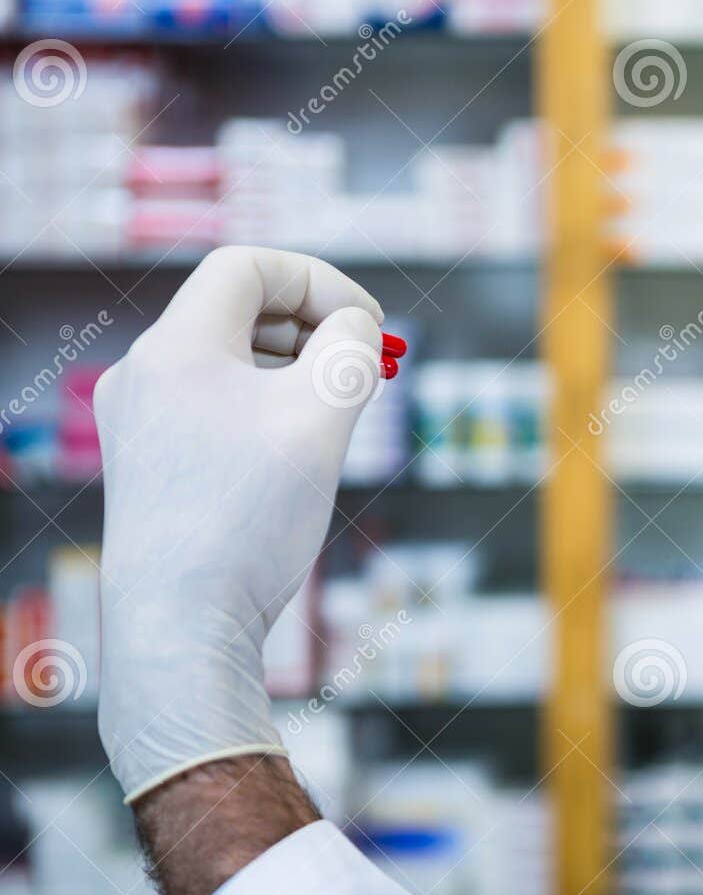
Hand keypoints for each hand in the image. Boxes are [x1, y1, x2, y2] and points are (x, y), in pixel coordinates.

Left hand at [95, 246, 385, 800]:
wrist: (180, 626)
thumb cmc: (248, 522)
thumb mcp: (321, 420)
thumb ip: (348, 352)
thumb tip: (353, 326)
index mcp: (176, 347)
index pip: (248, 267)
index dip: (320, 281)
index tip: (370, 325)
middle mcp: (145, 374)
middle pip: (238, 312)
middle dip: (313, 328)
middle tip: (367, 369)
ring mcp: (140, 422)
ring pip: (229, 363)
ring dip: (293, 371)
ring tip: (336, 419)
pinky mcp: (150, 466)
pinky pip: (214, 408)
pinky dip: (264, 411)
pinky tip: (295, 459)